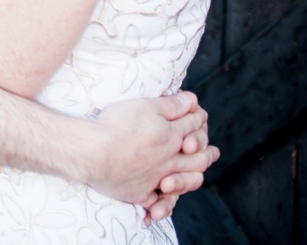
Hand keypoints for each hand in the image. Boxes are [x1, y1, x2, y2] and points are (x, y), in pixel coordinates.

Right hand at [88, 92, 218, 208]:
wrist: (93, 152)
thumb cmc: (117, 125)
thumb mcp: (146, 106)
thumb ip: (172, 104)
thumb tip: (193, 100)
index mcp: (172, 137)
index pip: (192, 126)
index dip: (198, 119)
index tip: (200, 115)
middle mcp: (169, 160)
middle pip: (197, 159)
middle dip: (207, 154)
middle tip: (213, 153)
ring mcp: (156, 179)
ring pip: (184, 183)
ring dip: (192, 179)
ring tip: (197, 177)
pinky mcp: (139, 193)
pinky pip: (155, 202)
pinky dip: (161, 206)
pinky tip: (161, 206)